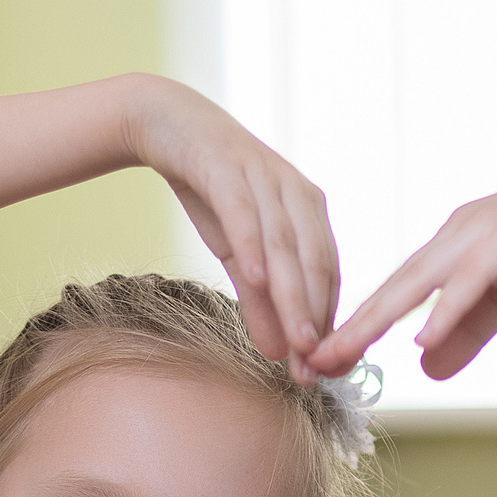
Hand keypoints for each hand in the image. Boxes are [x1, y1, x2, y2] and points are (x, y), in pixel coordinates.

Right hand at [123, 77, 338, 379]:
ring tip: (297, 342)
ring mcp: (265, 177)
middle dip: (315, 320)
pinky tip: (256, 279)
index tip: (324, 372)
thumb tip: (277, 355)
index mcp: (310, 212)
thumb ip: (260, 300)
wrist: (169, 124)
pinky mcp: (229, 166)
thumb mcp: (237, 254)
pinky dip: (253, 245)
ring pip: (286, 244)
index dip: (327, 325)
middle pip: (314, 264)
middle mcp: (296, 193)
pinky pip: (245, 211)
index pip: (327, 276)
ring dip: (293, 296)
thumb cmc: (212, 191)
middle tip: (313, 369)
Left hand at [311, 151, 496, 380]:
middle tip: (310, 365)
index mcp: (450, 248)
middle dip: (350, 327)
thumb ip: (468, 331)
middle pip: (393, 287)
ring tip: (346, 351)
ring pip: (421, 279)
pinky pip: (472, 275)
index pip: (394, 295)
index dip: (356, 330)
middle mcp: (456, 233)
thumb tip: (425, 369)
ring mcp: (484, 229)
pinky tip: (421, 336)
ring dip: (380, 318)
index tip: (320, 365)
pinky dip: (445, 307)